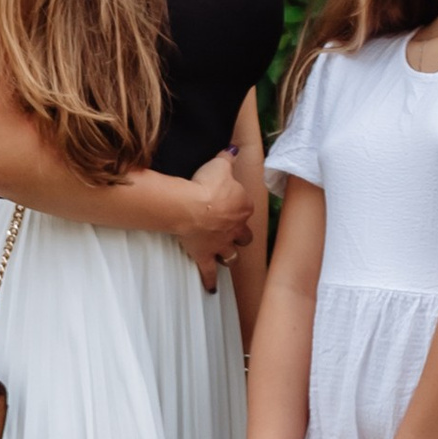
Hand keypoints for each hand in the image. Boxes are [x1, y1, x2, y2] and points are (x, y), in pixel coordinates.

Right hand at [172, 149, 252, 285]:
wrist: (191, 206)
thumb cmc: (206, 184)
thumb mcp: (220, 165)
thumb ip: (228, 158)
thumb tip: (233, 150)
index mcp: (243, 206)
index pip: (246, 206)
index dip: (239, 204)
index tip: (232, 200)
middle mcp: (236, 228)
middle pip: (244, 235)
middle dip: (241, 234)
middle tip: (234, 232)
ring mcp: (221, 244)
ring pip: (233, 254)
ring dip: (230, 255)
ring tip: (227, 257)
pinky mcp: (206, 255)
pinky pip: (210, 272)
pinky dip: (210, 280)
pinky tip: (211, 288)